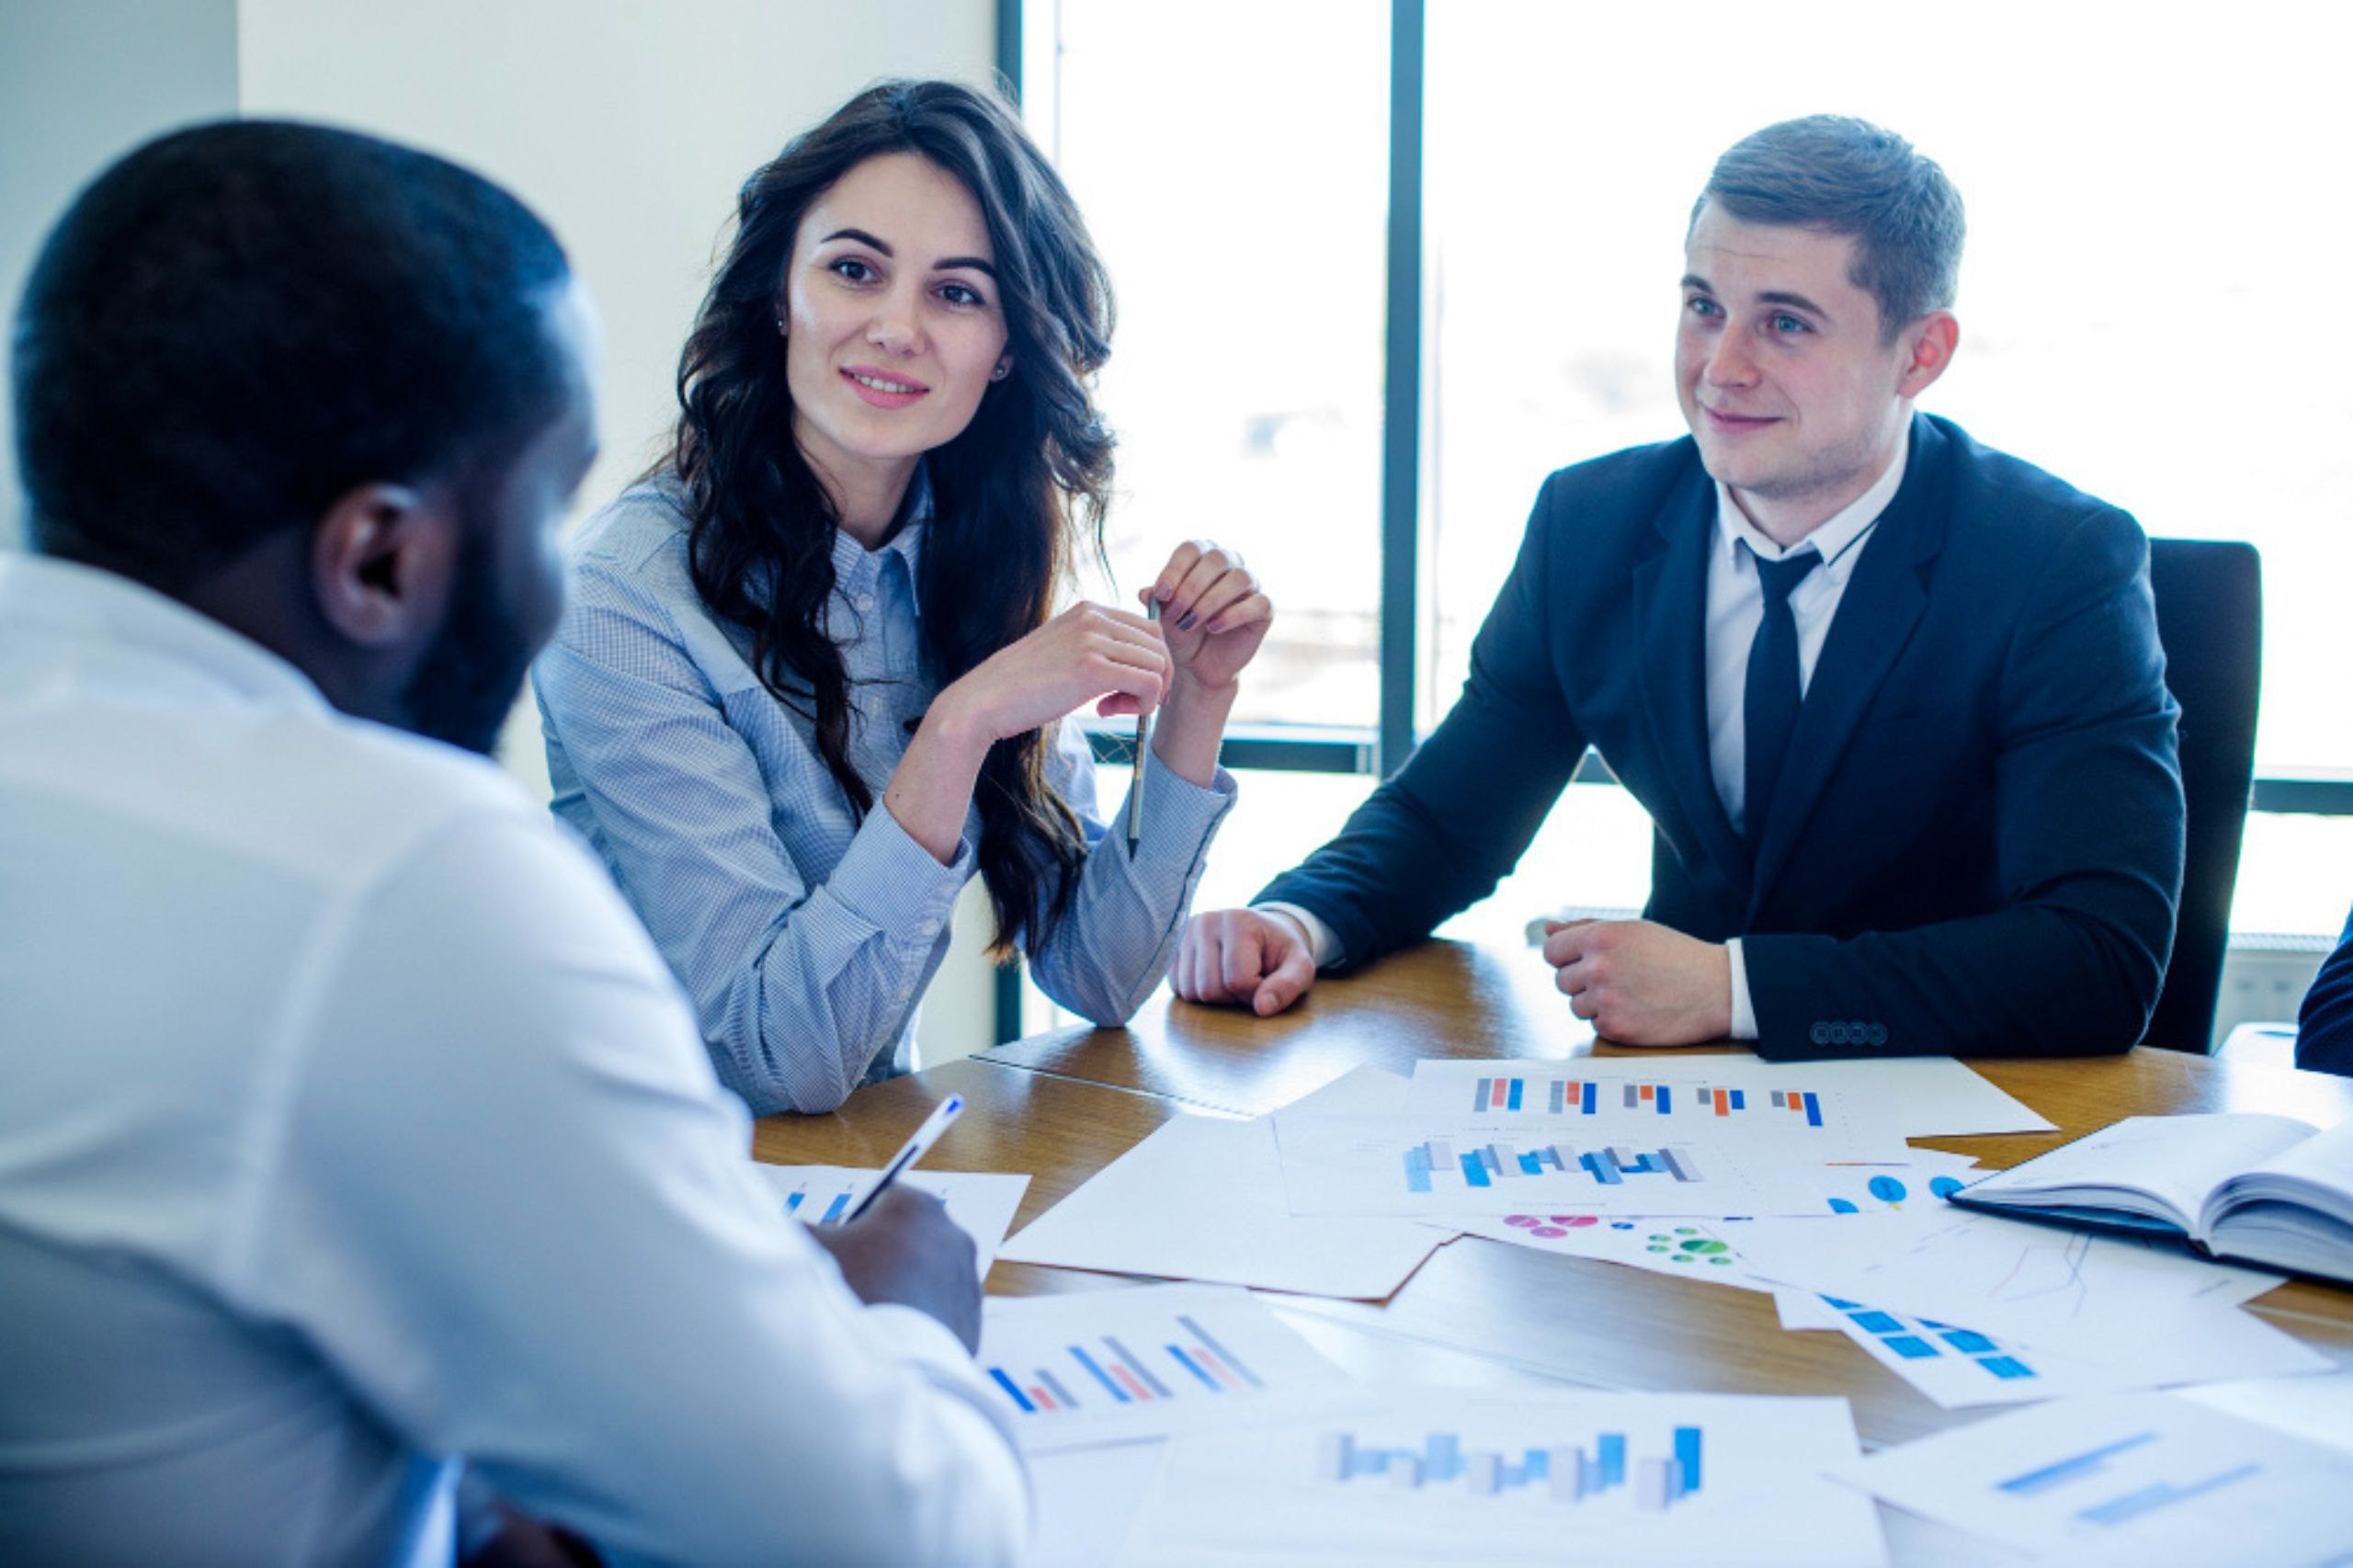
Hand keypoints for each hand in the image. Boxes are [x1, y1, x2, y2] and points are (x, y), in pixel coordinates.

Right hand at [803, 1186, 981, 1352]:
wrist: (886, 1365)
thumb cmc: (850, 1297)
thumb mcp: (808, 1251)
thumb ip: (799, 1229)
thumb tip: (792, 1229)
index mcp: (916, 1206)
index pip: (881, 1200)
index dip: (855, 1222)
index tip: (839, 1246)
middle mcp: (952, 1235)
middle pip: (907, 1237)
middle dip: (881, 1255)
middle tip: (852, 1282)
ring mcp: (966, 1279)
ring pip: (925, 1275)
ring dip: (902, 1287)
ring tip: (871, 1313)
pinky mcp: (972, 1319)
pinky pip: (938, 1311)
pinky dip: (919, 1320)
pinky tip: (892, 1335)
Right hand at [936, 601, 1172, 741]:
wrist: (983, 702)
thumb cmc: (1020, 687)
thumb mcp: (1061, 653)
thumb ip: (1094, 649)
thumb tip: (1134, 668)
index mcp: (1087, 610)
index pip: (1148, 628)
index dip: (1149, 662)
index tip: (1128, 688)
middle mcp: (1093, 617)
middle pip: (1159, 644)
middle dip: (1154, 679)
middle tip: (1126, 703)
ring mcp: (1093, 640)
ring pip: (1158, 665)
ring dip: (1146, 695)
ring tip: (1111, 708)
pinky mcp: (1093, 669)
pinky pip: (1149, 683)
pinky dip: (1142, 704)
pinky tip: (1106, 711)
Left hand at [1145, 540, 1271, 694]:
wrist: (1197, 667)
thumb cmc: (1179, 634)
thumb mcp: (1162, 617)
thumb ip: (1156, 602)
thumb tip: (1145, 591)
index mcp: (1201, 557)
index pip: (1192, 548)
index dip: (1176, 569)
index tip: (1161, 594)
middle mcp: (1229, 564)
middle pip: (1217, 558)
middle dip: (1192, 586)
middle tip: (1176, 612)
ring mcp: (1250, 586)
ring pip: (1239, 578)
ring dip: (1211, 600)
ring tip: (1191, 623)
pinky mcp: (1264, 609)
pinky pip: (1258, 603)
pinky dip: (1234, 615)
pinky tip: (1214, 627)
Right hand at [1172, 907, 1317, 1016]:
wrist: (1262, 933)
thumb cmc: (1281, 953)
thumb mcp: (1300, 967)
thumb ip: (1289, 985)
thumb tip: (1262, 1008)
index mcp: (1238, 921)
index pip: (1237, 981)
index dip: (1255, 993)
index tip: (1266, 981)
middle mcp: (1205, 922)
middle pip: (1209, 989)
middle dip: (1233, 997)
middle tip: (1249, 982)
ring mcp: (1185, 933)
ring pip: (1190, 992)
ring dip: (1215, 998)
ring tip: (1232, 979)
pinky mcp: (1173, 947)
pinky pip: (1177, 988)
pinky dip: (1198, 993)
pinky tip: (1215, 978)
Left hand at [1541, 919, 1731, 1045]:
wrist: (1716, 989)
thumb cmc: (1675, 956)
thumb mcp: (1632, 930)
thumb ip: (1585, 928)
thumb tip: (1548, 928)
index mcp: (1600, 937)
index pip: (1552, 951)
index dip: (1566, 957)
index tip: (1581, 961)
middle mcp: (1598, 967)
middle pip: (1561, 981)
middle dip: (1581, 981)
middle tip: (1616, 978)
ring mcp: (1605, 1000)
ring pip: (1576, 1006)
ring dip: (1595, 1003)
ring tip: (1629, 994)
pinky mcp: (1615, 1028)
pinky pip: (1595, 1026)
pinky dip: (1611, 1021)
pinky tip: (1636, 1010)